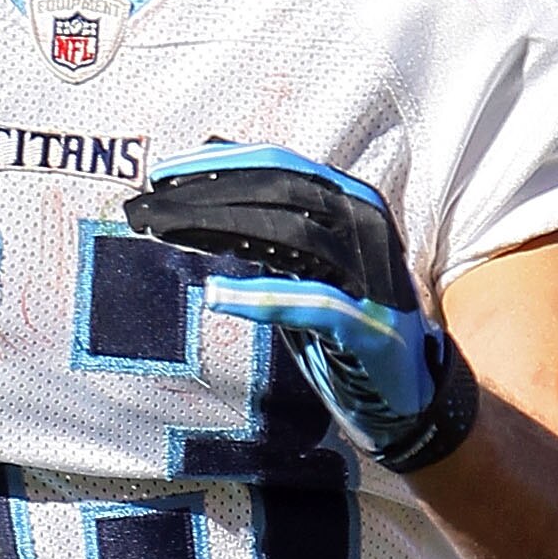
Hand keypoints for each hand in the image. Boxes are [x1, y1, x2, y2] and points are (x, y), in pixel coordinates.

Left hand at [123, 146, 477, 473]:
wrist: (408, 394)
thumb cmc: (346, 322)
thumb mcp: (306, 263)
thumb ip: (270, 222)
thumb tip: (214, 164)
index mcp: (352, 203)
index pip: (282, 167)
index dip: (220, 165)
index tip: (162, 174)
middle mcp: (366, 229)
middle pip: (280, 194)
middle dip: (208, 194)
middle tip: (148, 206)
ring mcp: (372, 278)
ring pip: (292, 238)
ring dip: (222, 231)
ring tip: (167, 234)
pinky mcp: (370, 328)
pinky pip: (313, 304)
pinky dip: (263, 298)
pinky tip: (217, 296)